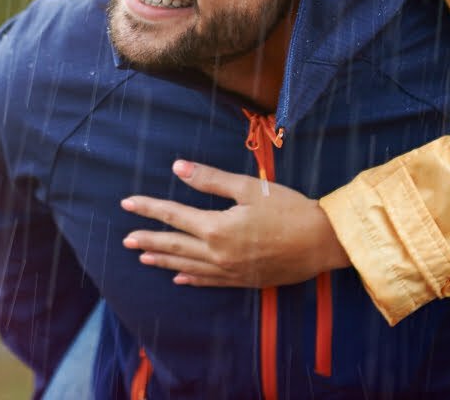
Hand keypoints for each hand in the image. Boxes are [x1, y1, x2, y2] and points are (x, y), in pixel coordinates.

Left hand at [120, 159, 350, 287]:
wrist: (322, 243)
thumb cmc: (289, 210)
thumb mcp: (250, 188)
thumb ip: (211, 180)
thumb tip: (179, 168)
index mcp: (217, 228)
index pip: (174, 215)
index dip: (149, 208)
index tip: (127, 203)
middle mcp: (218, 254)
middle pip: (175, 244)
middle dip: (149, 238)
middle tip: (126, 239)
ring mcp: (230, 271)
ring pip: (187, 265)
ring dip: (164, 259)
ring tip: (144, 256)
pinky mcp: (243, 280)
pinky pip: (208, 281)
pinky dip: (190, 278)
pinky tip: (178, 277)